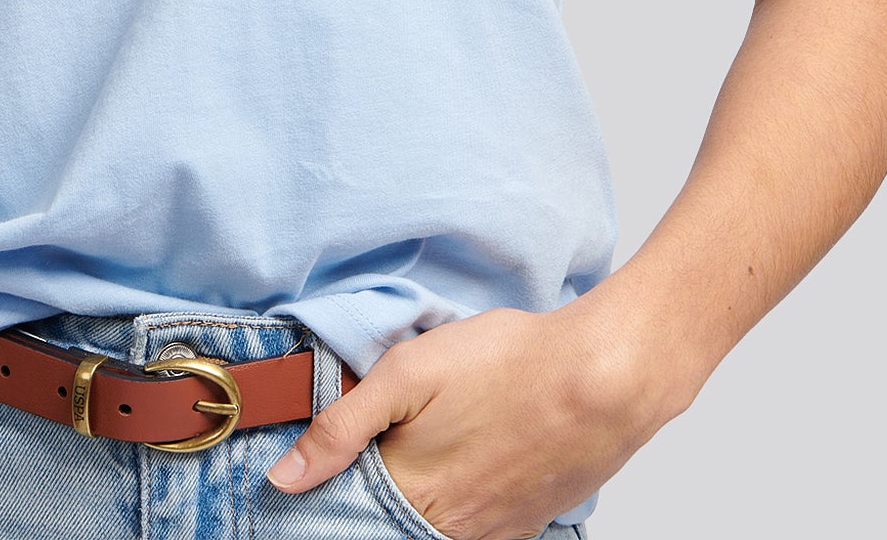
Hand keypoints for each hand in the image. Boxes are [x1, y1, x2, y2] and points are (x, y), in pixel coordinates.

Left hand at [265, 302, 675, 539]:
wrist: (602, 380)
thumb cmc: (508, 363)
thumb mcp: (408, 372)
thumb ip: (341, 428)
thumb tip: (284, 479)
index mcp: (411, 491)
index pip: (347, 514)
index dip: (329, 493)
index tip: (311, 482)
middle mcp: (448, 526)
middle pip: (390, 526)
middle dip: (369, 502)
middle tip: (374, 461)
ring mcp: (491, 531)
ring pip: (431, 530)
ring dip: (414, 504)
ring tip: (420, 458)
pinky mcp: (525, 523)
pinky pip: (474, 530)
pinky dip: (455, 508)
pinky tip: (461, 469)